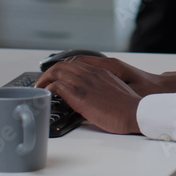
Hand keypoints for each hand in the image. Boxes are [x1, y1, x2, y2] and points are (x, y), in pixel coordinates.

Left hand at [35, 57, 175, 134]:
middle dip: (49, 72)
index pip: (75, 62)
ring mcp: (86, 84)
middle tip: (42, 83)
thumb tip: (92, 95)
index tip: (56, 76)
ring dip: (45, 79)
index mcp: (101, 72)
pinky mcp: (81, 97)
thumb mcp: (115, 90)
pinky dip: (49, 88)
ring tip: (39, 88)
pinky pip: (59, 86)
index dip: (62, 68)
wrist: (136, 113)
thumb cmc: (129, 106)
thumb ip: (102, 87)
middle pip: (63, 65)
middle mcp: (92, 74)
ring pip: (58, 72)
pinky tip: (46, 94)